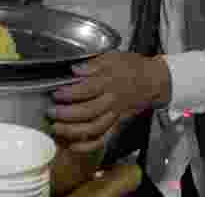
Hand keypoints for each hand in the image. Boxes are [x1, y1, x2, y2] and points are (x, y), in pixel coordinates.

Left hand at [49, 52, 171, 152]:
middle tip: (51, 112)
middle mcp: (111, 100)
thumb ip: (92, 64)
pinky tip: (74, 146)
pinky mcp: (116, 124)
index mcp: (109, 82)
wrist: (153, 81)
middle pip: (88, 111)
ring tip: (57, 128)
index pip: (87, 89)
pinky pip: (103, 138)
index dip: (69, 93)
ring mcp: (114, 114)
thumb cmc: (132, 68)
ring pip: (94, 127)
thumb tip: (75, 69)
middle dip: (66, 114)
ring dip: (73, 131)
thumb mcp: (112, 57)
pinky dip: (88, 146)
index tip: (55, 93)